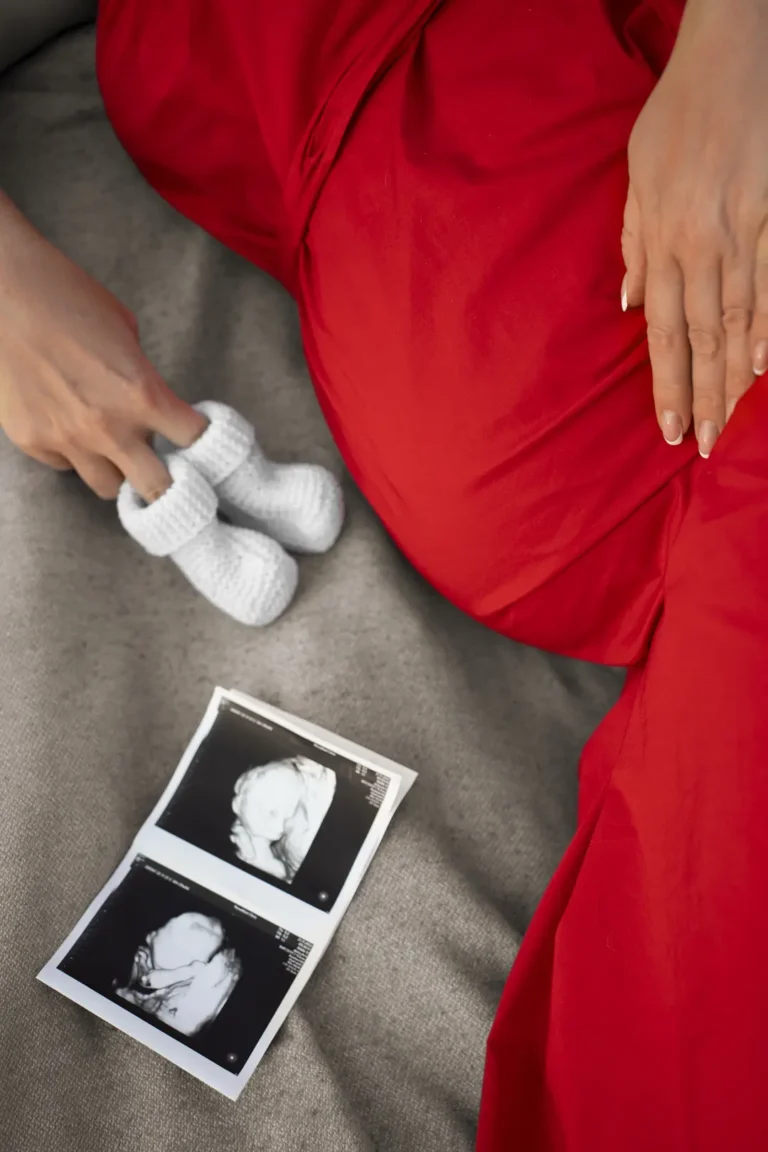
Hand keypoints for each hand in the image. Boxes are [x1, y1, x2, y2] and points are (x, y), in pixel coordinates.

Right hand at [0, 193, 205, 498]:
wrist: (2, 289)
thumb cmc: (67, 295)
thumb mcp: (125, 331)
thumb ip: (144, 376)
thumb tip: (150, 404)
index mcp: (143, 395)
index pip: (195, 442)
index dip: (206, 446)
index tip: (205, 448)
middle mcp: (108, 427)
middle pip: (158, 490)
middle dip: (168, 484)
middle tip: (167, 473)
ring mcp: (67, 440)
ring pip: (108, 488)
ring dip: (118, 472)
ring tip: (113, 448)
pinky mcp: (32, 441)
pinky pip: (65, 466)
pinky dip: (73, 455)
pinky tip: (68, 425)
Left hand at [622, 0, 767, 457]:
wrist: (731, 54)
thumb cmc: (677, 118)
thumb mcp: (637, 178)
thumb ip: (635, 245)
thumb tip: (626, 304)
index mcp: (662, 239)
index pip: (661, 329)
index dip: (667, 383)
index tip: (670, 427)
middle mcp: (701, 244)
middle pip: (700, 337)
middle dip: (701, 395)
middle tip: (704, 444)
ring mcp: (745, 231)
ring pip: (738, 320)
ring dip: (734, 377)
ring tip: (730, 421)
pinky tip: (767, 366)